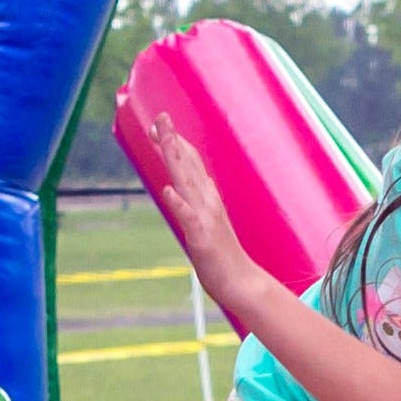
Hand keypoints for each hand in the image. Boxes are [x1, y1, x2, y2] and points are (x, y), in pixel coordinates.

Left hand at [149, 115, 255, 303]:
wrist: (242, 283)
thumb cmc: (222, 256)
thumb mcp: (205, 222)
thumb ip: (195, 202)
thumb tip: (181, 185)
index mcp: (206, 199)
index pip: (189, 164)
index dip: (174, 143)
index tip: (158, 125)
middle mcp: (206, 202)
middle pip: (187, 165)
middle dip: (172, 140)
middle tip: (160, 117)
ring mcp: (205, 218)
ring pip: (186, 183)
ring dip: (174, 158)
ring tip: (163, 138)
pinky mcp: (202, 238)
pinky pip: (189, 218)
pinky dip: (179, 203)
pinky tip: (168, 190)